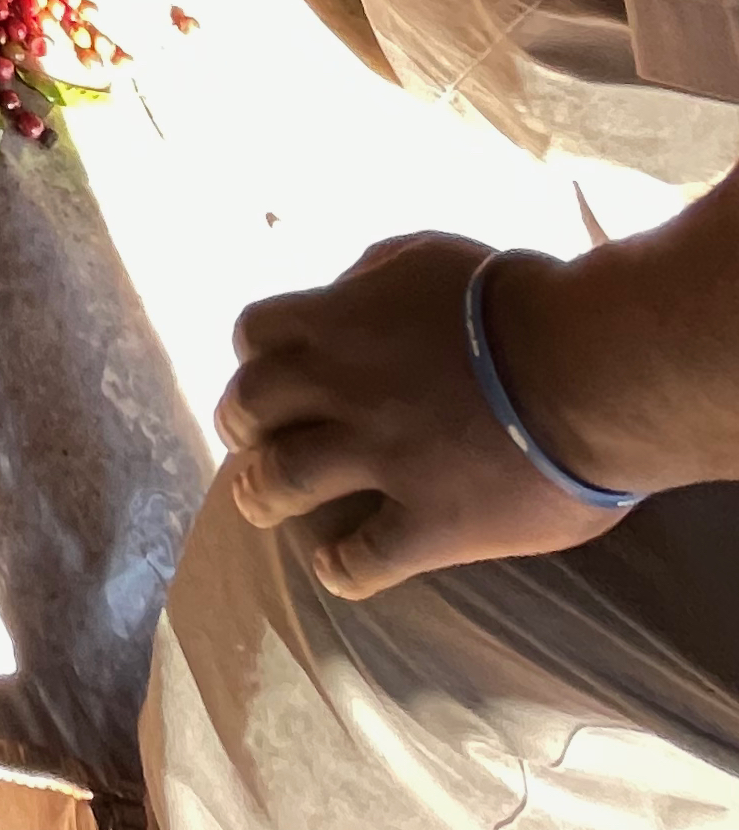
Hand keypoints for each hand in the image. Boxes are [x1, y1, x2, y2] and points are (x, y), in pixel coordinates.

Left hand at [218, 236, 629, 598]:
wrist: (588, 370)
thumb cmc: (517, 300)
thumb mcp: (426, 257)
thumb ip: (373, 277)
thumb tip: (347, 294)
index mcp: (341, 320)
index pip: (257, 332)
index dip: (253, 353)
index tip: (264, 368)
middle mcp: (345, 388)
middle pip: (253, 406)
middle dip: (241, 423)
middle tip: (249, 439)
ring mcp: (382, 458)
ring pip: (285, 480)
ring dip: (261, 493)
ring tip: (259, 504)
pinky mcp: (429, 522)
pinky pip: (365, 557)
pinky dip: (342, 569)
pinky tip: (338, 572)